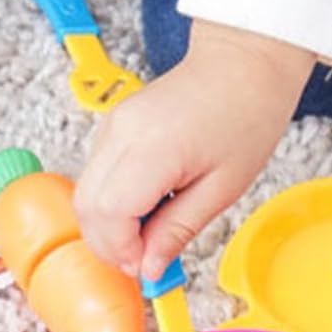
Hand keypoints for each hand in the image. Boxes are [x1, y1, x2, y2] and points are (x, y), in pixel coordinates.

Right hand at [74, 19, 314, 281]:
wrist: (244, 62)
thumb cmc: (246, 116)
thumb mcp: (222, 188)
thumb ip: (178, 230)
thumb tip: (150, 268)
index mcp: (152, 148)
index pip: (109, 214)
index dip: (122, 250)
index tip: (147, 267)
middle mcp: (121, 133)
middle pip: (87, 207)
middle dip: (109, 244)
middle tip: (146, 259)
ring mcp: (112, 125)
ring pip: (86, 193)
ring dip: (109, 225)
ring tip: (150, 233)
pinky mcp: (113, 125)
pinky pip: (96, 176)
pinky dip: (112, 203)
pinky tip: (146, 207)